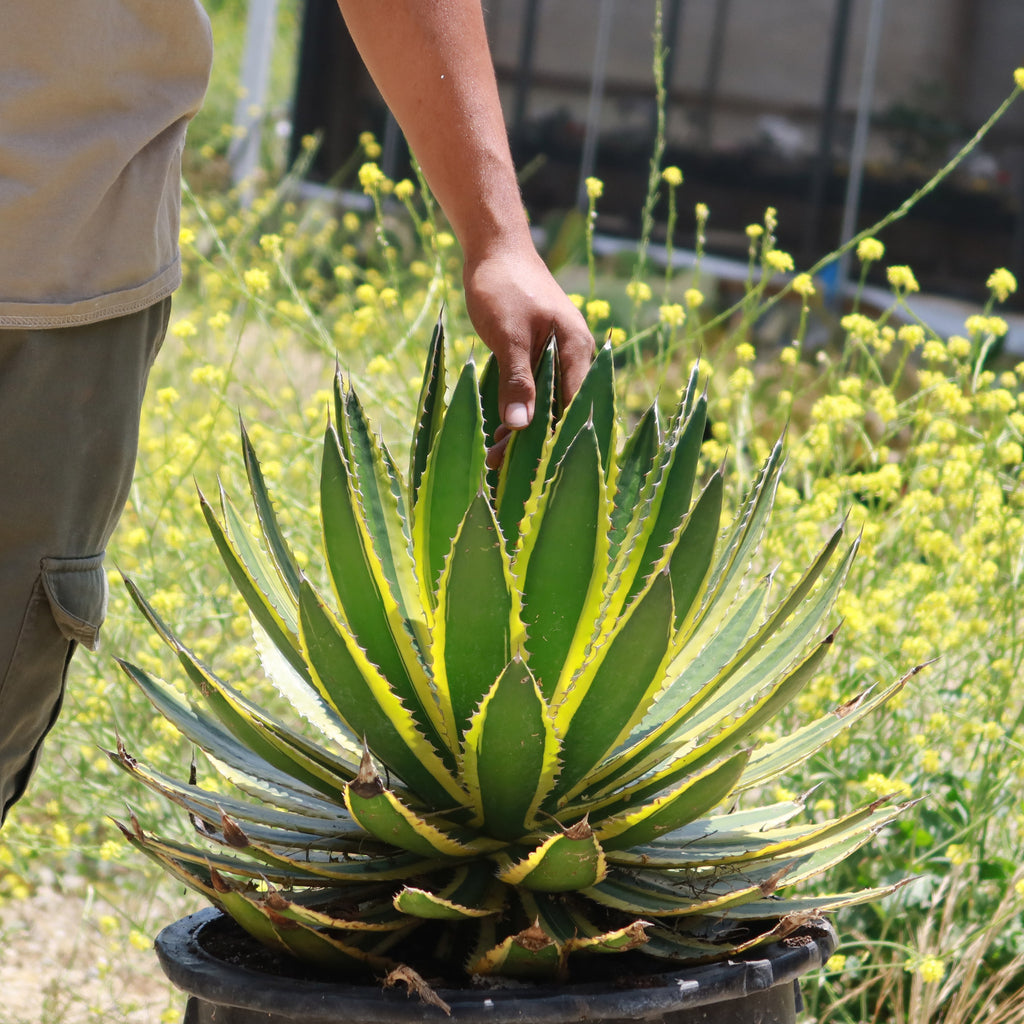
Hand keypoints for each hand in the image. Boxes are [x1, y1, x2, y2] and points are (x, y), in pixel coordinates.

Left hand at [463, 245, 594, 466]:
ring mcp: (558, 356)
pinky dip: (519, 410)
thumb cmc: (503, 285)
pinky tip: (499, 430)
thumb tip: (521, 426)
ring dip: (523, 429)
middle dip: (534, 442)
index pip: (575, 408)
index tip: (529, 468)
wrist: (494, 247)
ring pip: (547, 403)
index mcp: (576, 350)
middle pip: (561, 410)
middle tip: (500, 466)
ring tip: (494, 457)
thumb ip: (517, 380)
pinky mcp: (539, 355)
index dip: (554, 440)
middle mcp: (574, 357)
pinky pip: (535, 391)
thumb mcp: (507, 335)